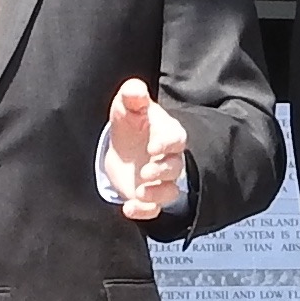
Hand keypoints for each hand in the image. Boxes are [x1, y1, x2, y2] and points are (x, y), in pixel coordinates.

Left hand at [102, 78, 189, 219]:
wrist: (122, 147)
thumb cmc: (131, 123)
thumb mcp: (127, 106)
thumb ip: (132, 96)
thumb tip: (135, 89)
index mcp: (167, 134)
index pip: (176, 139)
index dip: (167, 144)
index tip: (153, 147)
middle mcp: (168, 159)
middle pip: (176, 167)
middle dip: (163, 172)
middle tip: (145, 172)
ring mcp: (160, 180)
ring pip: (170, 192)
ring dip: (156, 194)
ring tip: (139, 192)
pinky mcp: (150, 197)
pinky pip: (154, 209)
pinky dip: (144, 211)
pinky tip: (129, 208)